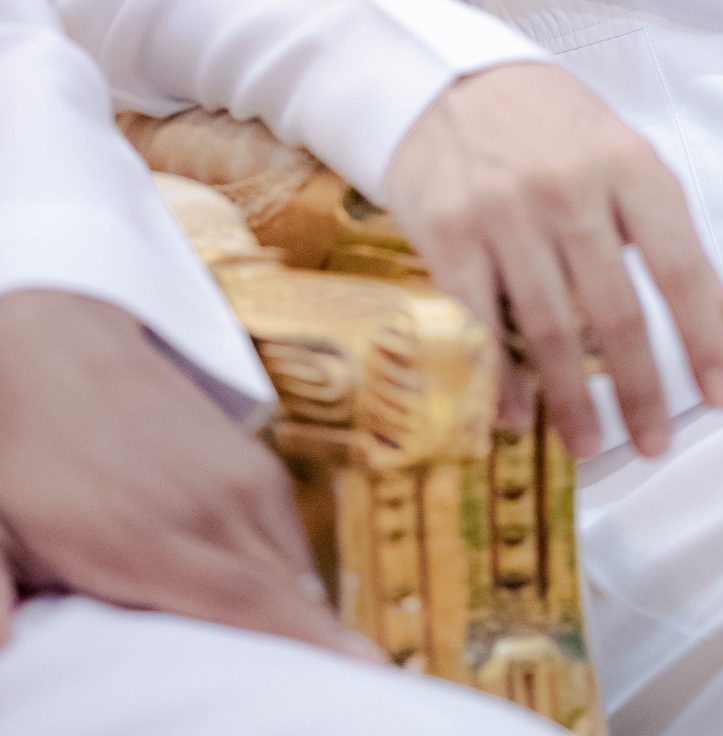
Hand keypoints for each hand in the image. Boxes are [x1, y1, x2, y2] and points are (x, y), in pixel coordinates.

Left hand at [0, 289, 371, 656]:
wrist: (56, 343)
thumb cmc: (18, 451)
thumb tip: (5, 651)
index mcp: (145, 533)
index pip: (245, 600)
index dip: (308, 645)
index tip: (367, 673)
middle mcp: (209, 504)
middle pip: (286, 599)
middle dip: (318, 657)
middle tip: (329, 701)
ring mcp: (239, 476)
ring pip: (294, 574)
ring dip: (300, 624)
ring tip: (295, 675)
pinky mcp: (253, 460)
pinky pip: (290, 542)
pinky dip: (289, 586)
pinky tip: (268, 614)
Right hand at [382, 61, 722, 459]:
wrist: (449, 83)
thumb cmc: (555, 131)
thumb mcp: (630, 166)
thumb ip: (687, 249)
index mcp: (630, 166)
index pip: (682, 266)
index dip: (705, 338)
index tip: (721, 395)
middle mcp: (571, 190)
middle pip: (616, 310)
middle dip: (641, 387)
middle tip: (655, 443)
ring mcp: (506, 212)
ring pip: (551, 326)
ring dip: (572, 398)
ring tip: (591, 444)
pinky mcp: (449, 234)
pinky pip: (480, 322)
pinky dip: (500, 378)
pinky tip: (517, 415)